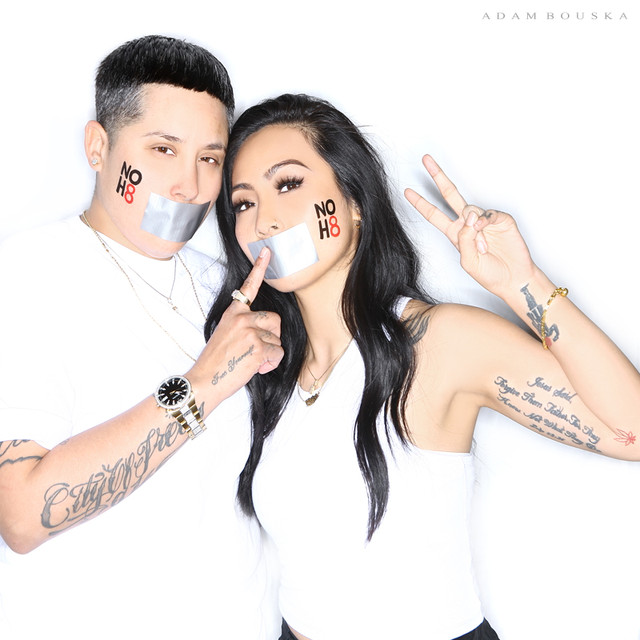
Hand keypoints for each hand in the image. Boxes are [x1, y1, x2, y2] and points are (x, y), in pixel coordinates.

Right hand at [187, 248, 283, 405]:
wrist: (206, 380)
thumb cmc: (216, 362)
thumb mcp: (226, 335)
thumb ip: (243, 327)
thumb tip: (263, 331)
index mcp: (233, 313)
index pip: (248, 287)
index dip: (260, 268)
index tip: (268, 252)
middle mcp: (242, 318)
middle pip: (275, 320)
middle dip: (272, 337)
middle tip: (254, 350)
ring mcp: (251, 331)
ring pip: (277, 340)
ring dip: (269, 354)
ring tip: (249, 361)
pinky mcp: (259, 347)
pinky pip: (277, 353)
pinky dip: (270, 364)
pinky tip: (254, 367)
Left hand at [404, 155, 536, 297]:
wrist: (513, 278)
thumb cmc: (489, 274)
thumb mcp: (468, 261)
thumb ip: (463, 239)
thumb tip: (469, 217)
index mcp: (455, 234)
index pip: (434, 214)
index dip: (420, 203)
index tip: (407, 191)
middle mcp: (467, 223)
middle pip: (449, 194)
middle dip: (438, 176)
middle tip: (426, 160)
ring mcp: (483, 219)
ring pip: (470, 209)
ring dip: (474, 230)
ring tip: (483, 247)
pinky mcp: (500, 218)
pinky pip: (487, 213)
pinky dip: (485, 222)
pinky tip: (486, 231)